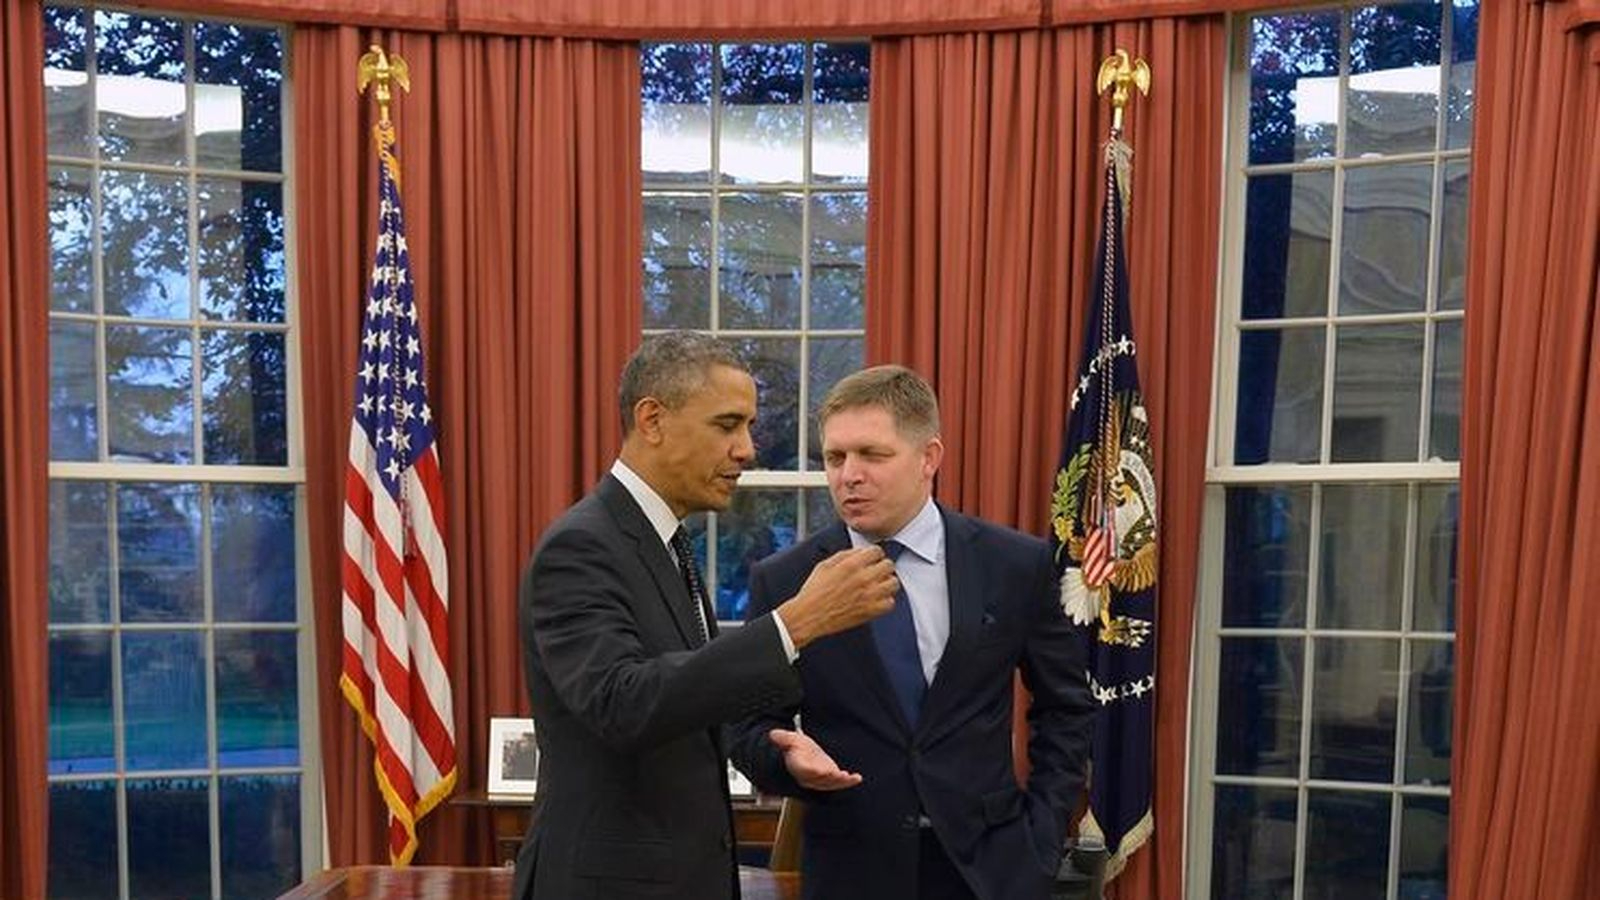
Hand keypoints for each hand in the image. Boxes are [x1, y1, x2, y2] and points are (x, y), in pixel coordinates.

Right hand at [770, 728, 861, 790]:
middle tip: (838, 774)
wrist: (800, 755)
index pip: (804, 770)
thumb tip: (772, 734)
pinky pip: (839, 783)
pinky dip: (848, 782)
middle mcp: (808, 777)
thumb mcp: (788, 739)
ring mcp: (820, 779)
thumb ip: (783, 738)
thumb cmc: (794, 748)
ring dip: (840, 782)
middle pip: (819, 780)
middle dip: (829, 778)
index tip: (821, 770)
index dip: (812, 771)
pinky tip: (857, 778)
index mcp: (797, 766)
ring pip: (830, 784)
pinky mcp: (830, 778)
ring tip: (849, 778)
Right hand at [775, 547, 897, 649]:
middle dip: (882, 566)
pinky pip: (890, 603)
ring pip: (893, 583)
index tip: (873, 558)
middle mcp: (863, 578)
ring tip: (879, 584)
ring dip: (887, 582)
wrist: (809, 615)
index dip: (874, 554)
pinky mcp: (870, 611)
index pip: (877, 551)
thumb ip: (845, 555)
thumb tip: (859, 552)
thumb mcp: (825, 565)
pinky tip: (877, 599)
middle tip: (876, 570)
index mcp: (851, 565)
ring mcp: (869, 596)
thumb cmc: (814, 592)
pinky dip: (886, 600)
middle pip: (888, 565)